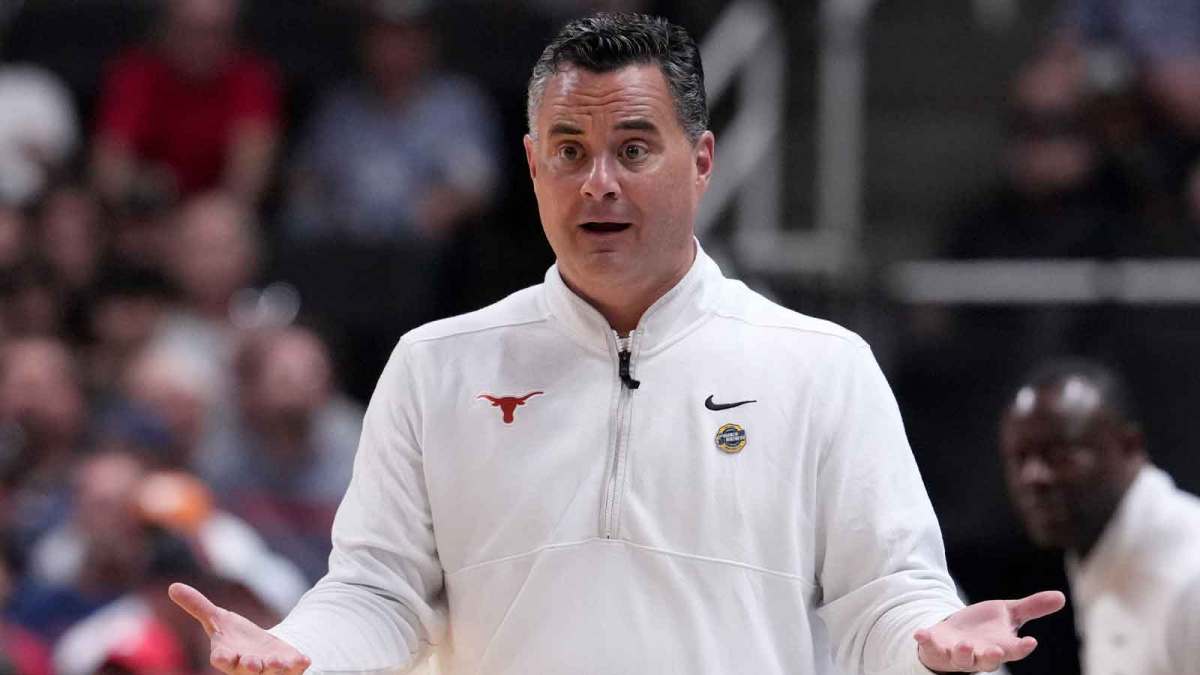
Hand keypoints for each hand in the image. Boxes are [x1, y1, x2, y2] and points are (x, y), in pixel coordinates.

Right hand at [169, 582, 310, 673]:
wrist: (260, 650)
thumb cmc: (234, 637)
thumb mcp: (216, 619)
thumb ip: (197, 606)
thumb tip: (172, 586)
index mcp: (227, 654)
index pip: (221, 658)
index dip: (222, 657)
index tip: (221, 657)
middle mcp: (246, 664)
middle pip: (246, 669)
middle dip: (249, 666)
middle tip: (252, 663)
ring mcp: (267, 667)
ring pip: (271, 672)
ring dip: (275, 668)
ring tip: (280, 663)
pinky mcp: (287, 664)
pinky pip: (294, 667)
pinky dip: (298, 664)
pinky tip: (305, 659)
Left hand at [914, 590, 1065, 672]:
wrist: (954, 635)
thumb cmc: (986, 628)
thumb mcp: (1008, 614)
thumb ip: (1032, 607)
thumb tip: (1061, 596)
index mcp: (1000, 646)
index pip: (1014, 651)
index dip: (1021, 648)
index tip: (1030, 641)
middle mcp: (979, 653)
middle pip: (987, 660)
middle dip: (991, 657)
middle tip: (996, 651)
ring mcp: (956, 653)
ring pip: (961, 659)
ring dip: (962, 653)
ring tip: (964, 645)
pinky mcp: (936, 647)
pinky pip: (930, 647)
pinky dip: (926, 641)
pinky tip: (920, 633)